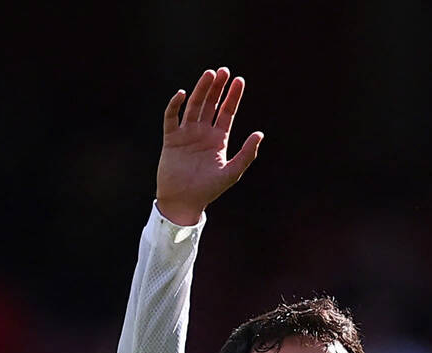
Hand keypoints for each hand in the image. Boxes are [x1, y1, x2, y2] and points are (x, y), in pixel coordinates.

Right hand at [156, 67, 263, 224]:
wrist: (184, 201)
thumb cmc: (209, 189)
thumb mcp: (232, 172)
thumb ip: (246, 153)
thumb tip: (260, 133)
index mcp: (218, 139)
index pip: (227, 112)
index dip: (233, 96)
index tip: (239, 80)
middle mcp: (203, 133)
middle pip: (210, 104)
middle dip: (217, 88)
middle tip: (223, 70)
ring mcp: (186, 134)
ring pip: (194, 106)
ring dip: (200, 90)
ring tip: (208, 74)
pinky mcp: (171, 139)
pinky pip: (171, 118)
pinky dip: (175, 105)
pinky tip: (183, 94)